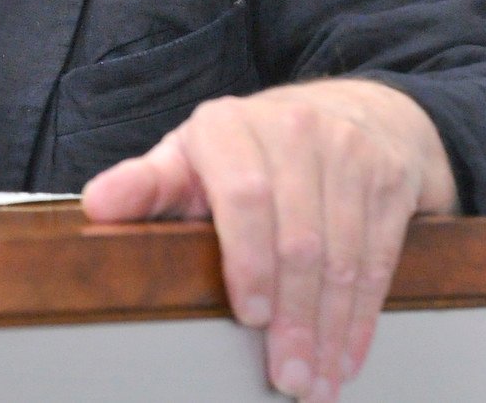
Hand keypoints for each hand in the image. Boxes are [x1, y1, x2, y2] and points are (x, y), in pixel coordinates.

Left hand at [81, 79, 457, 402]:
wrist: (343, 110)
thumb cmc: (246, 149)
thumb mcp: (190, 156)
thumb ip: (145, 185)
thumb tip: (96, 204)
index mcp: (230, 126)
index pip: (245, 196)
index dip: (249, 261)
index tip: (248, 315)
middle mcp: (294, 130)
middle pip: (299, 239)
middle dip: (294, 320)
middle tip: (287, 377)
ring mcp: (349, 152)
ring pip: (342, 258)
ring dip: (330, 331)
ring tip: (315, 382)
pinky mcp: (389, 179)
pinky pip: (378, 260)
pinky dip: (362, 319)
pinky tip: (347, 356)